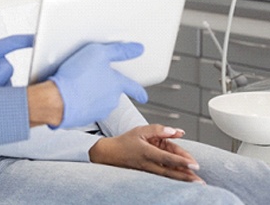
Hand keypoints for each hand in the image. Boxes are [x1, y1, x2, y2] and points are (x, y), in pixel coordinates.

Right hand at [49, 42, 147, 127]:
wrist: (58, 99)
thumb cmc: (76, 77)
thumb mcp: (98, 53)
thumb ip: (119, 50)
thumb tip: (137, 49)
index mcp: (116, 85)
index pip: (134, 88)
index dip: (139, 91)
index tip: (143, 96)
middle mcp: (111, 100)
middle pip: (113, 93)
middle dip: (105, 87)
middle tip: (93, 78)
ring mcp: (98, 111)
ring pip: (99, 101)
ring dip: (92, 94)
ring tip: (79, 84)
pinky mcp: (85, 117)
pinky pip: (86, 108)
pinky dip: (81, 102)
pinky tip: (72, 93)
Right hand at [89, 125, 203, 182]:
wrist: (111, 154)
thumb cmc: (126, 141)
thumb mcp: (140, 130)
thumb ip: (159, 129)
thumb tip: (177, 131)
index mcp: (147, 151)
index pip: (167, 158)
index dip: (182, 161)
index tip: (194, 164)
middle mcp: (149, 163)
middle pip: (170, 172)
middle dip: (186, 177)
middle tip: (200, 180)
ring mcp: (149, 170)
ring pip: (168, 176)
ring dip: (183, 180)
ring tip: (197, 182)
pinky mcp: (149, 173)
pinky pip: (164, 176)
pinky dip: (175, 178)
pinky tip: (184, 179)